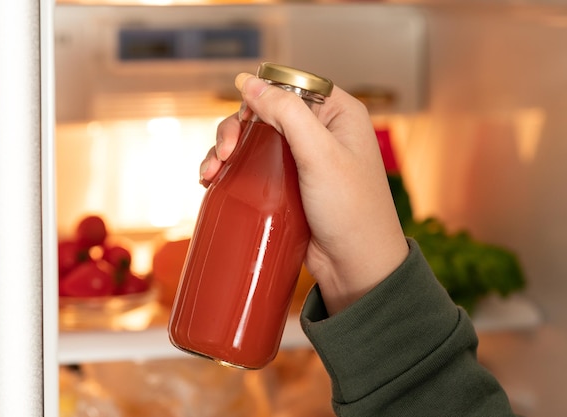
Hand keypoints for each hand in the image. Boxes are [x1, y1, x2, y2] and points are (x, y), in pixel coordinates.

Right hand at [201, 73, 408, 314]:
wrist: (355, 266)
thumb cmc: (351, 210)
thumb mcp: (320, 154)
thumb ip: (287, 113)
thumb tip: (247, 81)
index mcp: (338, 113)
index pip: (289, 86)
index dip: (259, 97)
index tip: (243, 121)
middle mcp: (321, 131)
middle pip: (264, 113)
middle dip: (236, 129)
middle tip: (223, 153)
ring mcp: (302, 159)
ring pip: (254, 140)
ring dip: (226, 150)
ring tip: (211, 172)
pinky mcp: (288, 184)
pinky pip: (254, 167)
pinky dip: (232, 170)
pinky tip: (214, 181)